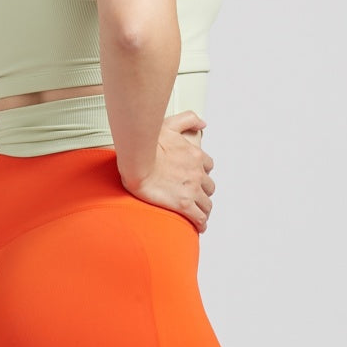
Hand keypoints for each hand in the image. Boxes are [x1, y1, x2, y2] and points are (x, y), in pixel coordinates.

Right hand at [119, 110, 215, 230]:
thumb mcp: (170, 124)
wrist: (138, 160)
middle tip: (196, 198)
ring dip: (204, 208)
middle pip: (209, 186)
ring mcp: (191, 189)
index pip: (207, 166)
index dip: (202, 173)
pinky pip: (198, 217)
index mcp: (195, 155)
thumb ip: (188, 119)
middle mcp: (197, 173)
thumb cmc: (149, 143)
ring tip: (199, 214)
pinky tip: (199, 227)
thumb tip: (203, 123)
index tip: (196, 178)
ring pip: (206, 203)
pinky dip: (201, 223)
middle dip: (204, 192)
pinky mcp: (183, 204)